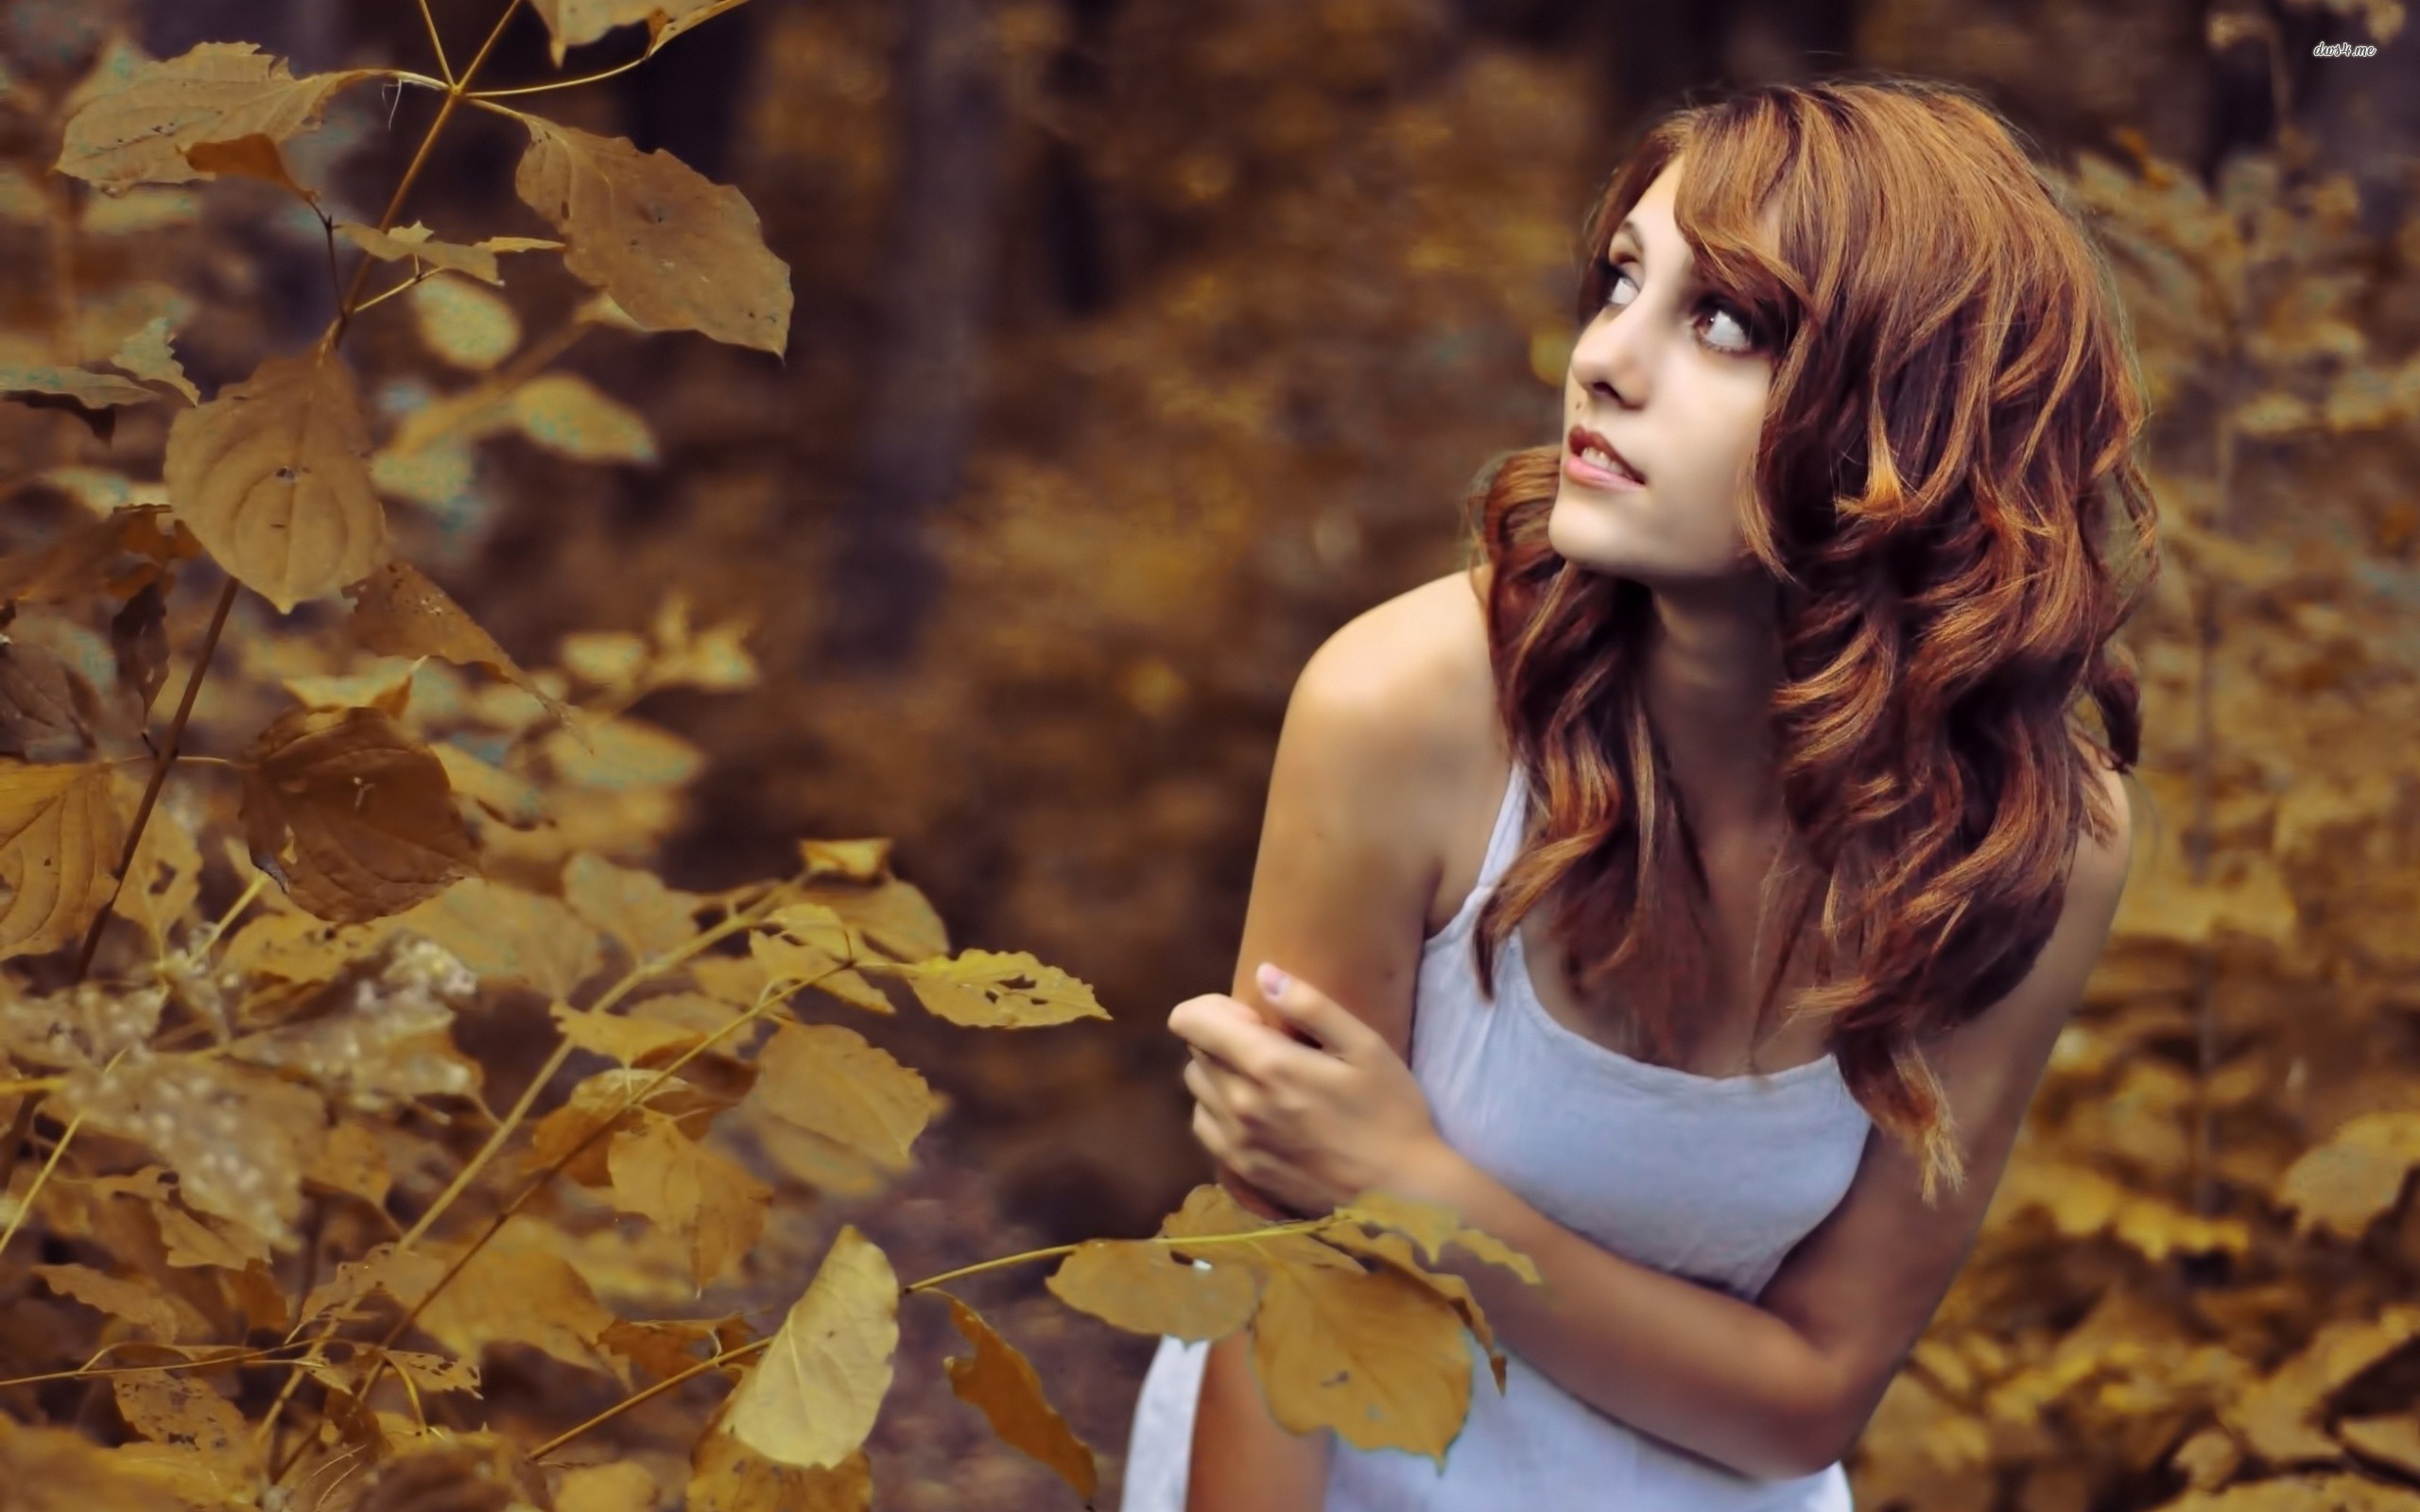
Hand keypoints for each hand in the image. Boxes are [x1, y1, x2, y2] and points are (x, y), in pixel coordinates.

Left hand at [1169, 962, 1447, 1215]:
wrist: (1400, 1195)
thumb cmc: (1391, 1112)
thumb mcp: (1364, 1046)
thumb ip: (1311, 1006)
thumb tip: (1264, 973)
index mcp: (1268, 1065)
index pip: (1191, 1020)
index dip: (1213, 1006)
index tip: (1252, 1015)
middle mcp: (1240, 1104)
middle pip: (1196, 1051)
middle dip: (1222, 1038)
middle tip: (1271, 1045)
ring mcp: (1237, 1142)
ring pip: (1197, 1088)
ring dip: (1220, 1073)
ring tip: (1266, 1079)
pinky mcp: (1242, 1170)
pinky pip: (1205, 1126)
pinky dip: (1220, 1109)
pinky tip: (1259, 1111)